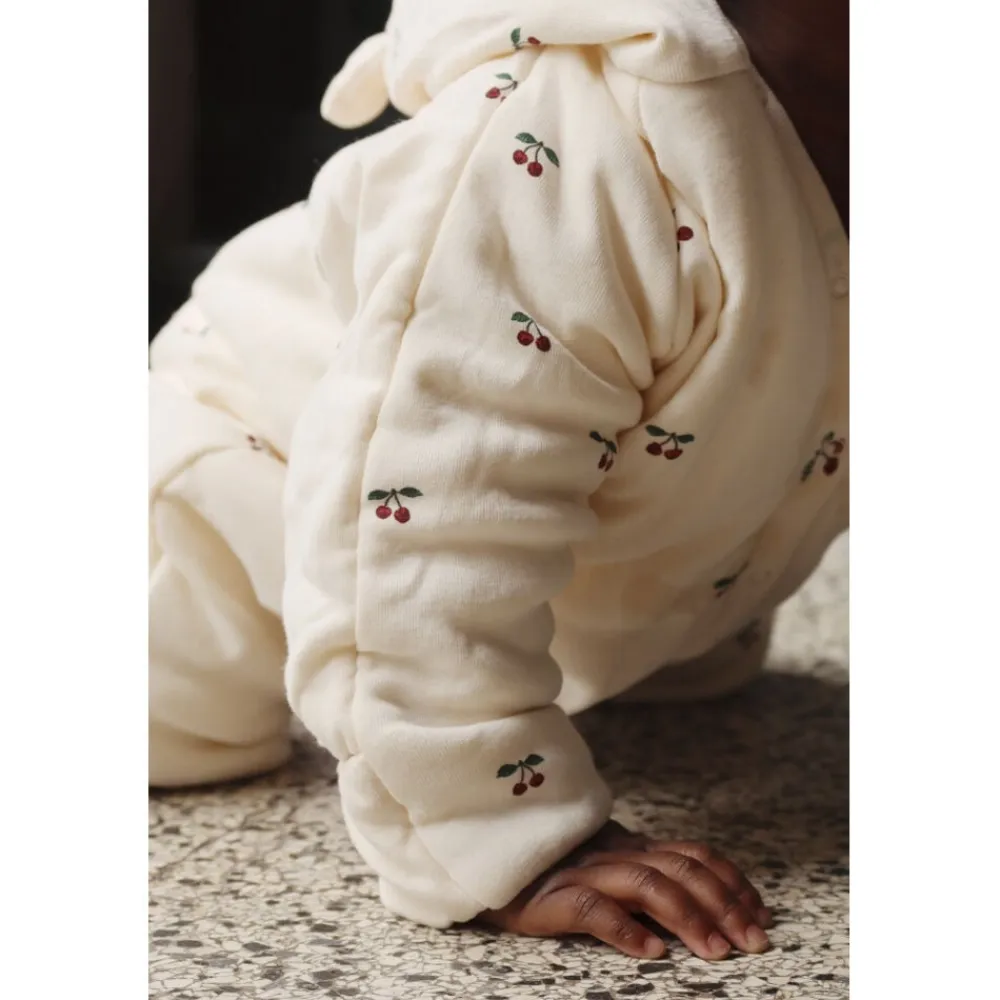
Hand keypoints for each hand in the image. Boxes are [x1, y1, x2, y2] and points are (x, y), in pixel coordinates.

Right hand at [477, 821, 772, 959]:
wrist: (487, 865)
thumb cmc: (550, 873)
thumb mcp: (605, 867)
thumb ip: (646, 875)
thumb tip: (708, 902)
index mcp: (629, 846)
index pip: (692, 853)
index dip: (731, 880)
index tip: (760, 914)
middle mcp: (612, 853)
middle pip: (679, 868)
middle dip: (723, 904)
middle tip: (751, 943)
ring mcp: (581, 872)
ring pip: (645, 884)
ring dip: (687, 917)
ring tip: (714, 952)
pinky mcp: (549, 897)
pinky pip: (592, 909)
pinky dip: (625, 929)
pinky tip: (650, 953)